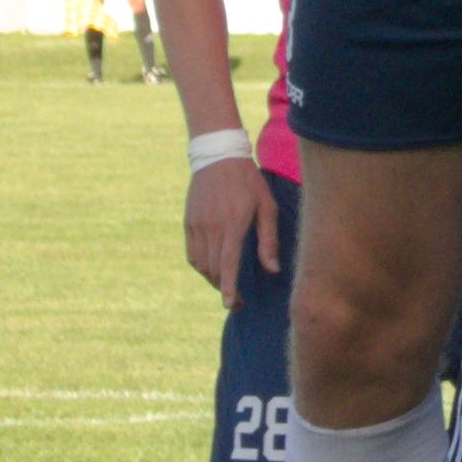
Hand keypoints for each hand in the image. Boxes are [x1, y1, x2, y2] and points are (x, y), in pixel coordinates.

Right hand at [185, 156, 280, 302]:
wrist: (217, 156)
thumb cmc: (249, 181)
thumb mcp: (266, 206)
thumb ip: (269, 240)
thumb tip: (273, 269)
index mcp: (233, 224)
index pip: (227, 264)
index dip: (228, 287)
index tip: (230, 304)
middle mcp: (211, 227)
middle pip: (213, 269)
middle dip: (224, 288)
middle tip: (238, 300)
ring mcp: (196, 225)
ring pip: (200, 264)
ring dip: (212, 279)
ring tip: (226, 285)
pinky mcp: (188, 223)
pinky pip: (191, 253)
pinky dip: (201, 266)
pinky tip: (213, 269)